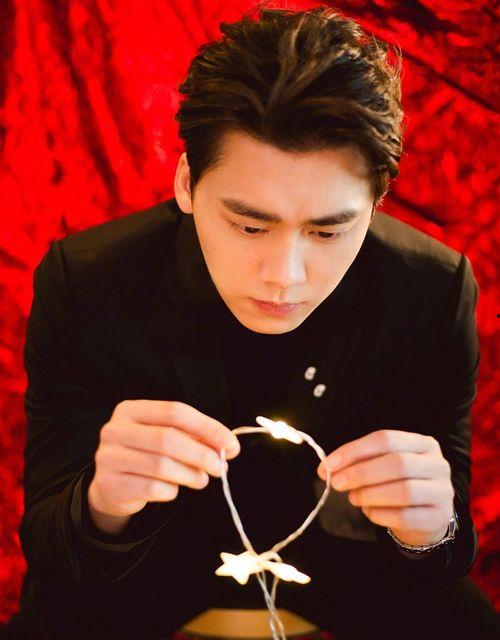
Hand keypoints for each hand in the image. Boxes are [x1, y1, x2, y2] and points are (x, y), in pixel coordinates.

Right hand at [89, 400, 240, 523]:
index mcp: (131, 410)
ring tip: (201, 480)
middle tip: (220, 467)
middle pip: (168, 438)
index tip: (230, 443)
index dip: (206, 427)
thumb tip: (227, 446)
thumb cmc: (146, 456)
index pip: (175, 412)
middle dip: (201, 454)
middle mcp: (115, 430)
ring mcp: (109, 457)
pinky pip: (152, 488)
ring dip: (190, 475)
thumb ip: (194, 437)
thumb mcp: (166, 438)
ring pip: (161, 465)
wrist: (112, 486)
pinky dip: (171, 490)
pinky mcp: (110, 484)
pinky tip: (174, 489)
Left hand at [317, 429, 453, 545]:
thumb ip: (360, 462)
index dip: (355, 450)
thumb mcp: (383, 466)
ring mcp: (442, 491)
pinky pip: (405, 516)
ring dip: (369, 494)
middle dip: (360, 473)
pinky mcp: (437, 517)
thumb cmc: (399, 484)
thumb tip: (327, 467)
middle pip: (396, 463)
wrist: (426, 517)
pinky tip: (369, 512)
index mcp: (422, 443)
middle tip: (336, 483)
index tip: (329, 464)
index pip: (385, 439)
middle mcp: (437, 464)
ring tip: (353, 498)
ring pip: (403, 490)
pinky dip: (380, 514)